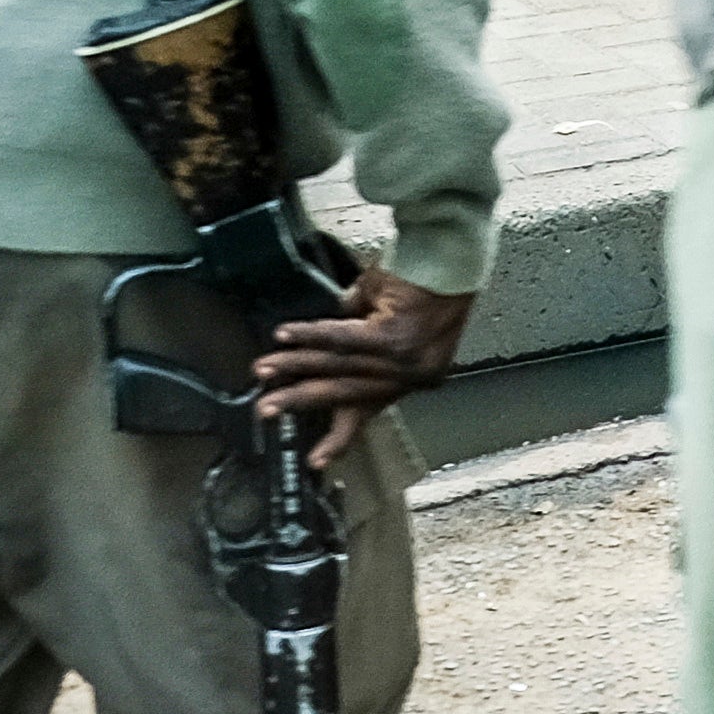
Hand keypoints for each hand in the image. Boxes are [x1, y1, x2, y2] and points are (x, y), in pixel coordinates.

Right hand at [255, 265, 475, 468]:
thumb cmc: (424, 282)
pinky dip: (310, 336)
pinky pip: (342, 339)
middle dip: (302, 400)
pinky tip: (284, 336)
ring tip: (265, 369)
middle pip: (347, 393)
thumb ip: (360, 341)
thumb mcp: (392, 322)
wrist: (449, 252)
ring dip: (296, 365)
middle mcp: (414, 375)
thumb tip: (318, 351)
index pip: (371, 409)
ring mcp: (405, 358)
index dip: (340, 435)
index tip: (317, 460)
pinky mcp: (394, 336)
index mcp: (415, 377)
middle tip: (267, 409)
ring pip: (338, 365)